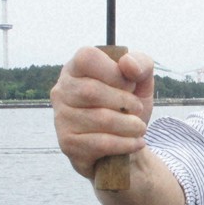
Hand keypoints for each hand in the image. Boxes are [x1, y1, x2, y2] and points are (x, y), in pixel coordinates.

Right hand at [50, 47, 155, 178]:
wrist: (123, 146)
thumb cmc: (128, 106)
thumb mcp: (141, 81)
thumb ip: (141, 64)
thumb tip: (127, 63)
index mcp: (75, 68)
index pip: (87, 58)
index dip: (113, 71)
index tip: (129, 85)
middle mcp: (62, 91)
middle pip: (92, 91)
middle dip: (125, 101)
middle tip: (138, 108)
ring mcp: (61, 118)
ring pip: (100, 119)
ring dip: (130, 125)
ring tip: (139, 127)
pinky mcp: (68, 144)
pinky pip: (101, 142)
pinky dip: (126, 143)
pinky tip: (137, 142)